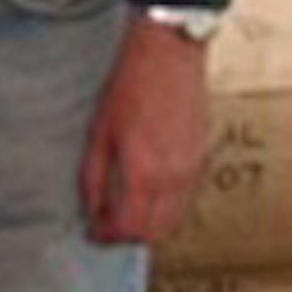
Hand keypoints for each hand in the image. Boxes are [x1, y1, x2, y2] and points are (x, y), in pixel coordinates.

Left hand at [80, 13, 213, 245]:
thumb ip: (92, 176)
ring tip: (123, 209)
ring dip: (148, 223)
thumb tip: (89, 208)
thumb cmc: (127, 88)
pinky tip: (144, 190)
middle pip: (155, 232)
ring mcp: (192, 170)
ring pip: (174, 219)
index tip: (91, 231)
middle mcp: (173, 178)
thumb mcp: (98, 132)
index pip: (129, 227)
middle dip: (127, 236)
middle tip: (105, 225)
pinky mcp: (202, 158)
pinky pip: (185, 198)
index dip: (107, 236)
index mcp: (143, 172)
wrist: (168, 56)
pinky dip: (165, 206)